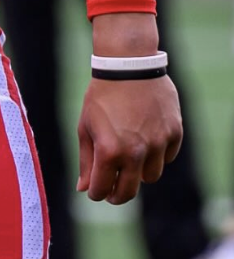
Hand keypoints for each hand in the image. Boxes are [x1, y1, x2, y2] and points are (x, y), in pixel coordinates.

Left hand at [76, 75, 181, 204]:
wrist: (128, 65)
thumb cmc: (102, 96)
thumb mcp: (86, 126)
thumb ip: (86, 161)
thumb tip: (84, 189)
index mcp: (109, 151)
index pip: (103, 190)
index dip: (97, 192)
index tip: (96, 189)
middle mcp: (135, 152)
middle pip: (129, 192)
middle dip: (118, 194)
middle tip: (114, 188)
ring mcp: (158, 143)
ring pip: (151, 176)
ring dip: (140, 171)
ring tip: (131, 154)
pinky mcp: (174, 133)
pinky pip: (167, 156)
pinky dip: (158, 154)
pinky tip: (147, 138)